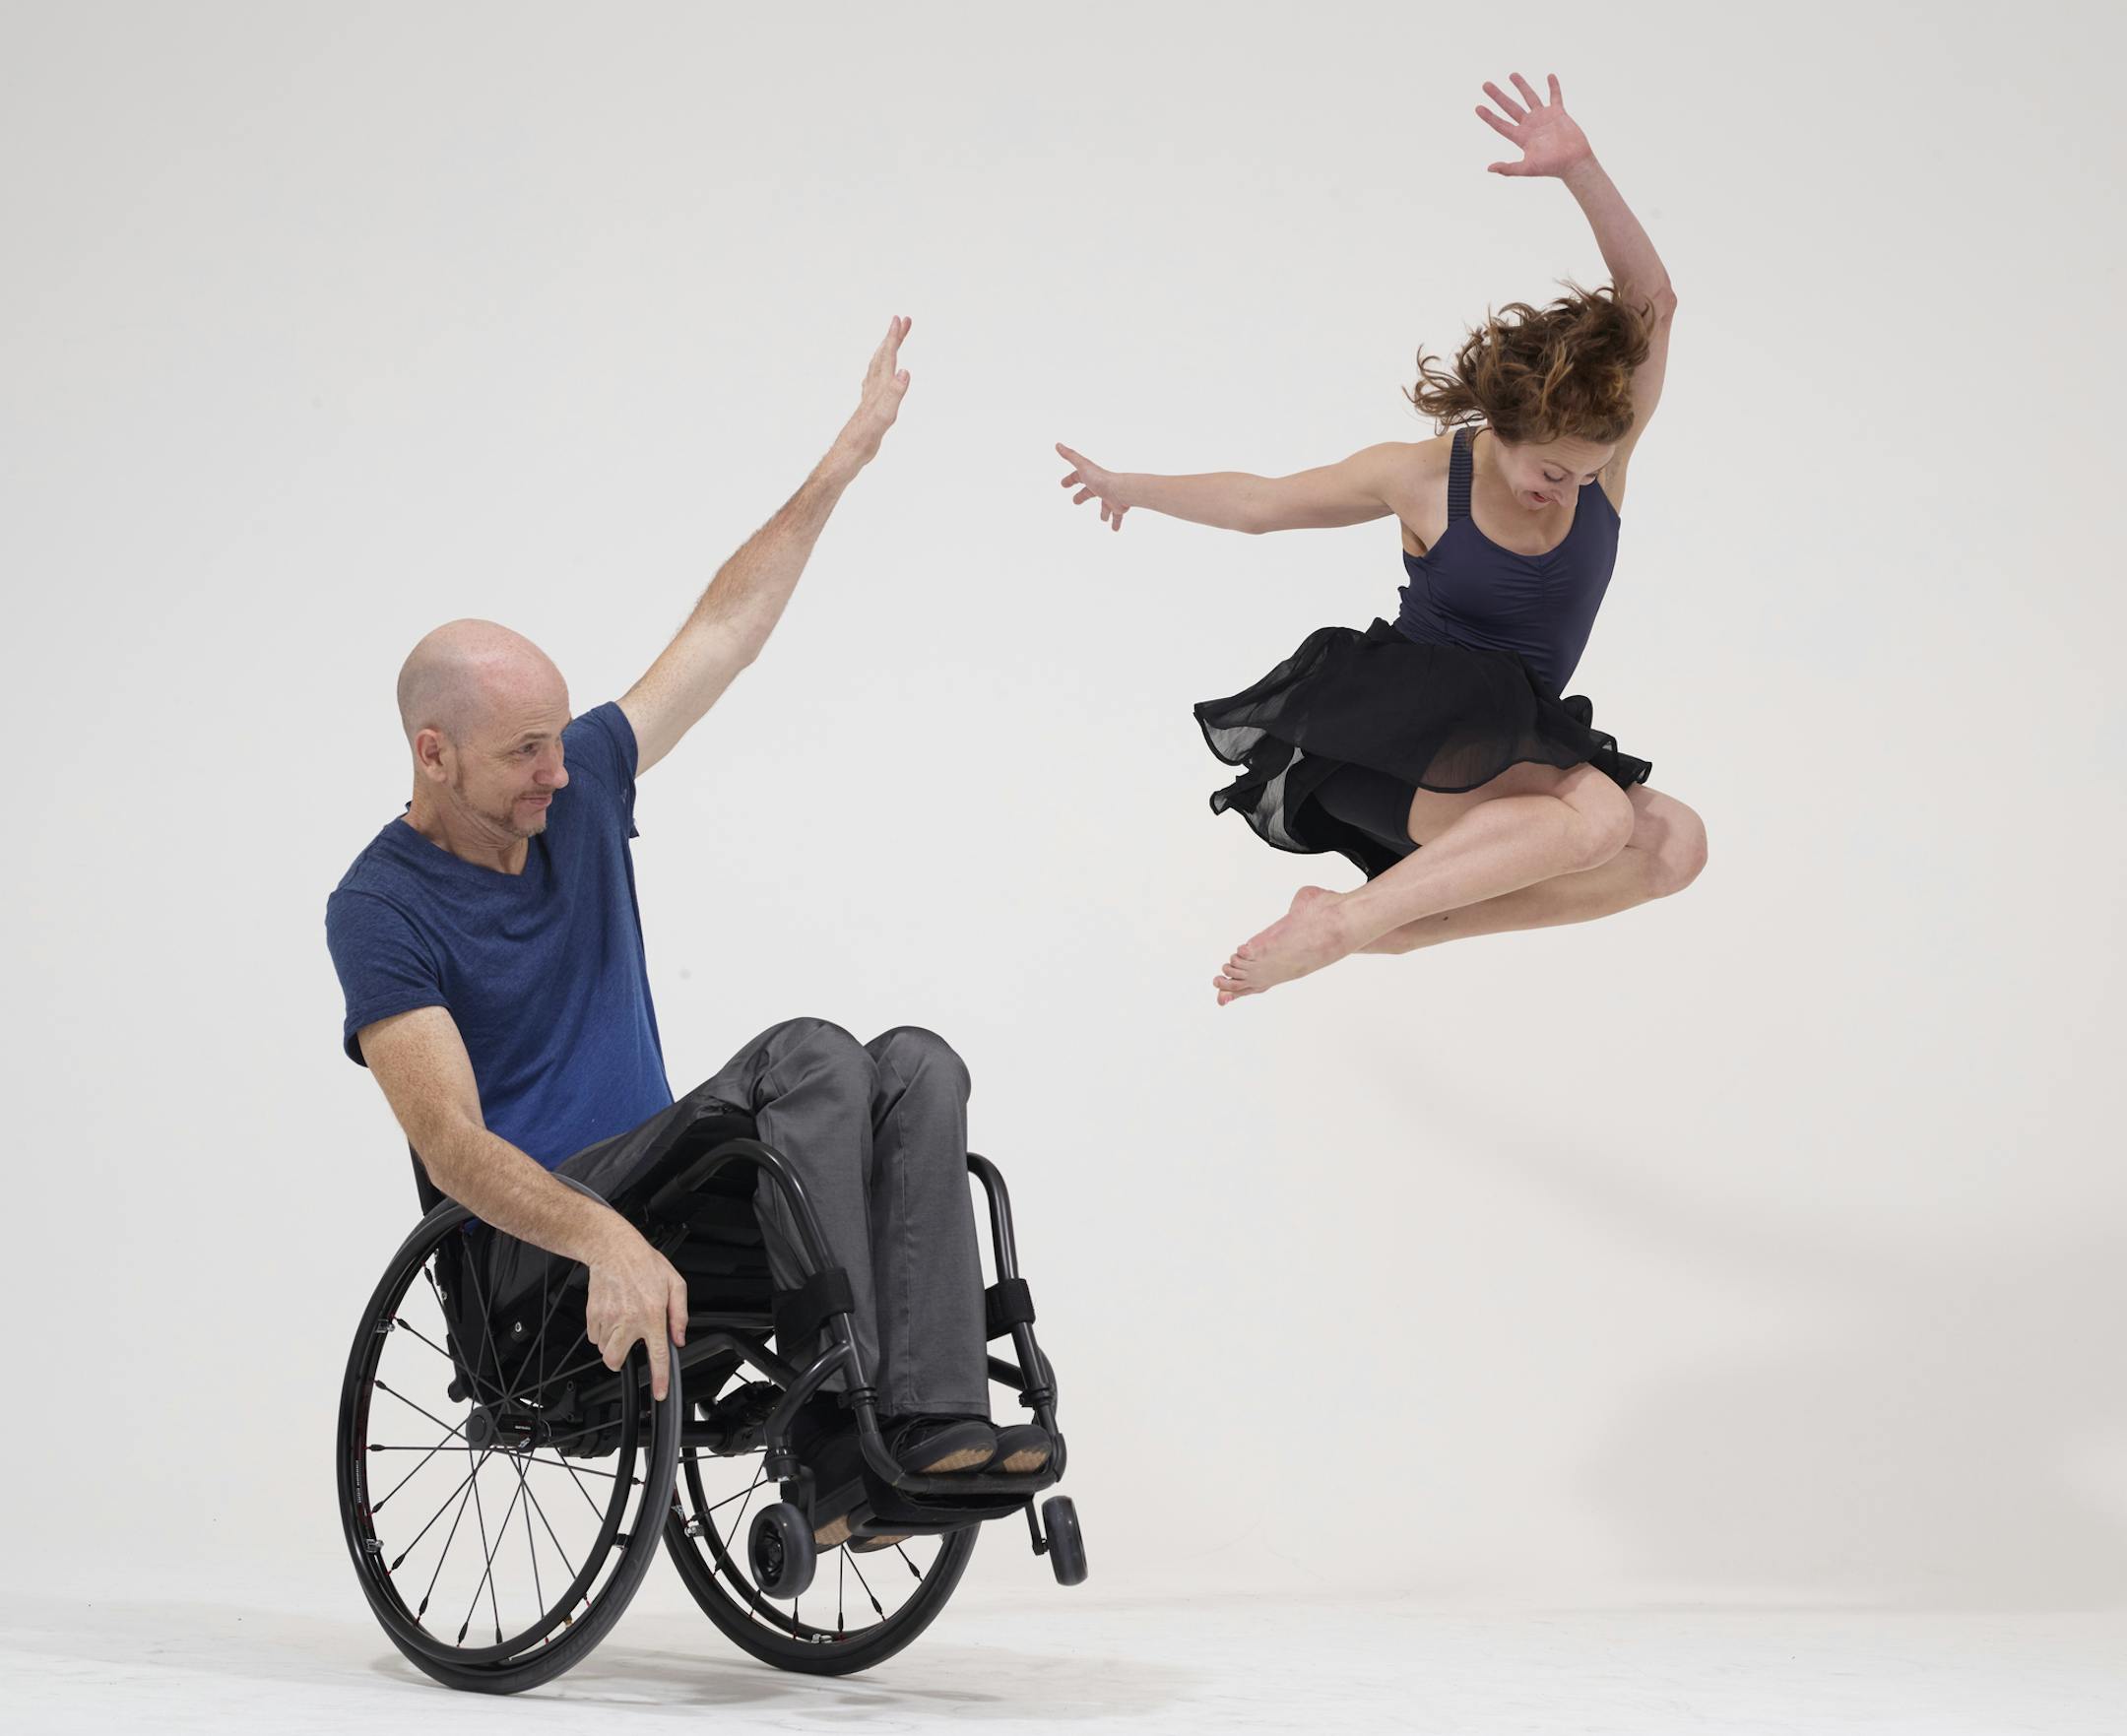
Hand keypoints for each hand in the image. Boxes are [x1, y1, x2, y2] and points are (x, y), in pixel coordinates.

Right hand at [582, 1221, 688, 1401]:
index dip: (659, 1378)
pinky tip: (611, 1316)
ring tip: (622, 1323)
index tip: (659, 1393)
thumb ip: (680, 1315)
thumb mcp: (675, 1284)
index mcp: (651, 1315)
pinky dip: (602, 1332)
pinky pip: (594, 1336)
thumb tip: (679, 1339)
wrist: (614, 1249)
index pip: (657, 1355)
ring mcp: (607, 1318)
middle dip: (621, 1362)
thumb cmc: (645, 1264)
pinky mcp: (592, 1314)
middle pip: (616, 1361)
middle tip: (628, 1348)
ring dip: (612, 1343)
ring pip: (604, 1349)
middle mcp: (628, 1320)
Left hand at [829, 315, 912, 473]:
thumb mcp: (882, 418)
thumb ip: (893, 394)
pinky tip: (880, 376)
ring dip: (886, 352)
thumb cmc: (863, 440)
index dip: (893, 339)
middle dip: (892, 339)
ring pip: (877, 369)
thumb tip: (904, 372)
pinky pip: (874, 383)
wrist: (846, 456)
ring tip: (892, 341)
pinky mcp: (868, 409)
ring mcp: (868, 399)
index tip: (899, 319)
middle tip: (902, 321)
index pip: (887, 358)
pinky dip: (880, 372)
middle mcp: (872, 390)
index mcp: (877, 389)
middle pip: (882, 358)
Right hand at [1055, 442, 1128, 531]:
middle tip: (1075, 501)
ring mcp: (1110, 497)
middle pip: (1089, 492)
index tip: (1063, 484)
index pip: (1079, 476)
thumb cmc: (1100, 478)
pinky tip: (1114, 529)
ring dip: (1104, 511)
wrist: (1120, 490)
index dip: (1071, 480)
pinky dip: (1116, 522)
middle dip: (1082, 496)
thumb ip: (1070, 456)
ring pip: (1105, 505)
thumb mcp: (1082, 466)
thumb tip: (1058, 444)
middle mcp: (1101, 487)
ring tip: (1102, 518)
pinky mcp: (1117, 507)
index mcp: (1091, 477)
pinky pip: (1117, 517)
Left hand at [1475, 73, 1591, 178]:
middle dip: (1498, 96)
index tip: (1477, 107)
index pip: (1500, 124)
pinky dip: (1553, 86)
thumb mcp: (1527, 168)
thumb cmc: (1551, 168)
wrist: (1574, 163)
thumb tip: (1489, 168)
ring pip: (1530, 97)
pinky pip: (1555, 96)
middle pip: (1510, 107)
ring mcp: (1544, 117)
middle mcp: (1530, 125)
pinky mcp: (1558, 113)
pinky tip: (1549, 76)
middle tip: (1485, 84)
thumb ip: (1508, 168)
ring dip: (1521, 86)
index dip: (1489, 116)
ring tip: (1511, 74)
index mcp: (1521, 137)